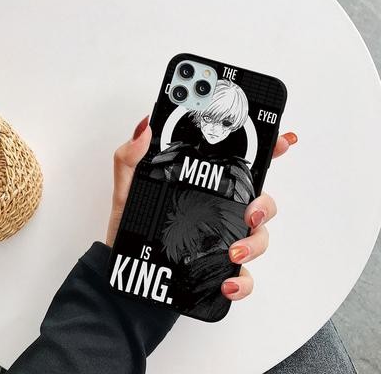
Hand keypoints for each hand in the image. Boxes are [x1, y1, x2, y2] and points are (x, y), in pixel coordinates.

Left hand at [106, 116, 296, 300]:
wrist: (127, 268)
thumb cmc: (131, 226)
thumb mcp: (128, 188)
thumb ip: (130, 158)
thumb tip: (145, 128)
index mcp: (206, 187)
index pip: (243, 166)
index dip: (268, 151)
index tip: (283, 142)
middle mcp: (220, 211)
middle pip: (261, 202)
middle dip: (265, 205)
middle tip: (250, 212)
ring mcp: (223, 239)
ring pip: (260, 238)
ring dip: (256, 244)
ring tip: (234, 252)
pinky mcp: (219, 268)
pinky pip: (244, 277)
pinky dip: (243, 282)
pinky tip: (228, 283)